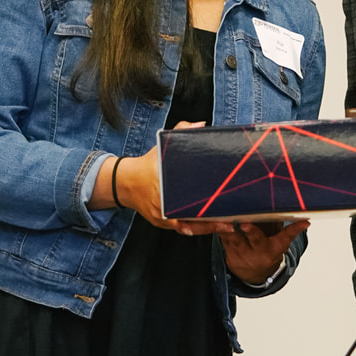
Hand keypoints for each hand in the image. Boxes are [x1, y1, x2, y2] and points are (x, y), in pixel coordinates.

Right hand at [95, 121, 216, 235]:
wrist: (125, 183)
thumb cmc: (146, 165)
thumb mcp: (161, 145)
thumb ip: (180, 132)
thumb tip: (200, 125)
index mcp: (164, 183)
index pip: (188, 193)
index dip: (206, 199)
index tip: (221, 199)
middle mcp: (163, 204)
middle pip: (192, 214)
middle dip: (212, 218)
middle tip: (231, 217)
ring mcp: (162, 216)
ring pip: (189, 226)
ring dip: (208, 227)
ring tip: (227, 225)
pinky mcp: (162, 222)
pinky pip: (182, 229)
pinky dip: (196, 230)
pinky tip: (211, 229)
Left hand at [220, 218, 310, 283]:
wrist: (254, 274)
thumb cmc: (268, 251)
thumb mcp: (280, 244)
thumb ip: (289, 231)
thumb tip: (306, 221)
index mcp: (274, 249)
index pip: (284, 238)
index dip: (290, 230)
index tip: (297, 222)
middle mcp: (259, 253)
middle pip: (255, 239)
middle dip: (251, 231)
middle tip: (247, 223)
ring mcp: (243, 254)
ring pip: (235, 238)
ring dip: (230, 227)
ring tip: (227, 214)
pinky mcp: (229, 254)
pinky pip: (224, 239)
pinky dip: (221, 229)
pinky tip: (218, 218)